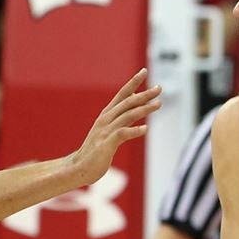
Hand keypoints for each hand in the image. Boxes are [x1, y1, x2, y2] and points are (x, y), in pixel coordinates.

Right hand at [68, 69, 159, 185]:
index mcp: (107, 114)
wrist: (78, 167)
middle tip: (159, 88)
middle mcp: (106, 119)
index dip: (133, 82)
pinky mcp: (106, 144)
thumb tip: (136, 103)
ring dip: (144, 109)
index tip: (144, 71)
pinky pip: (122, 134)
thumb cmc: (96, 149)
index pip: (122, 94)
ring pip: (127, 116)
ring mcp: (106, 131)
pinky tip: (145, 129)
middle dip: (144, 94)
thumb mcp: (109, 129)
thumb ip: (122, 116)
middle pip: (127, 103)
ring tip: (158, 104)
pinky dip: (134, 131)